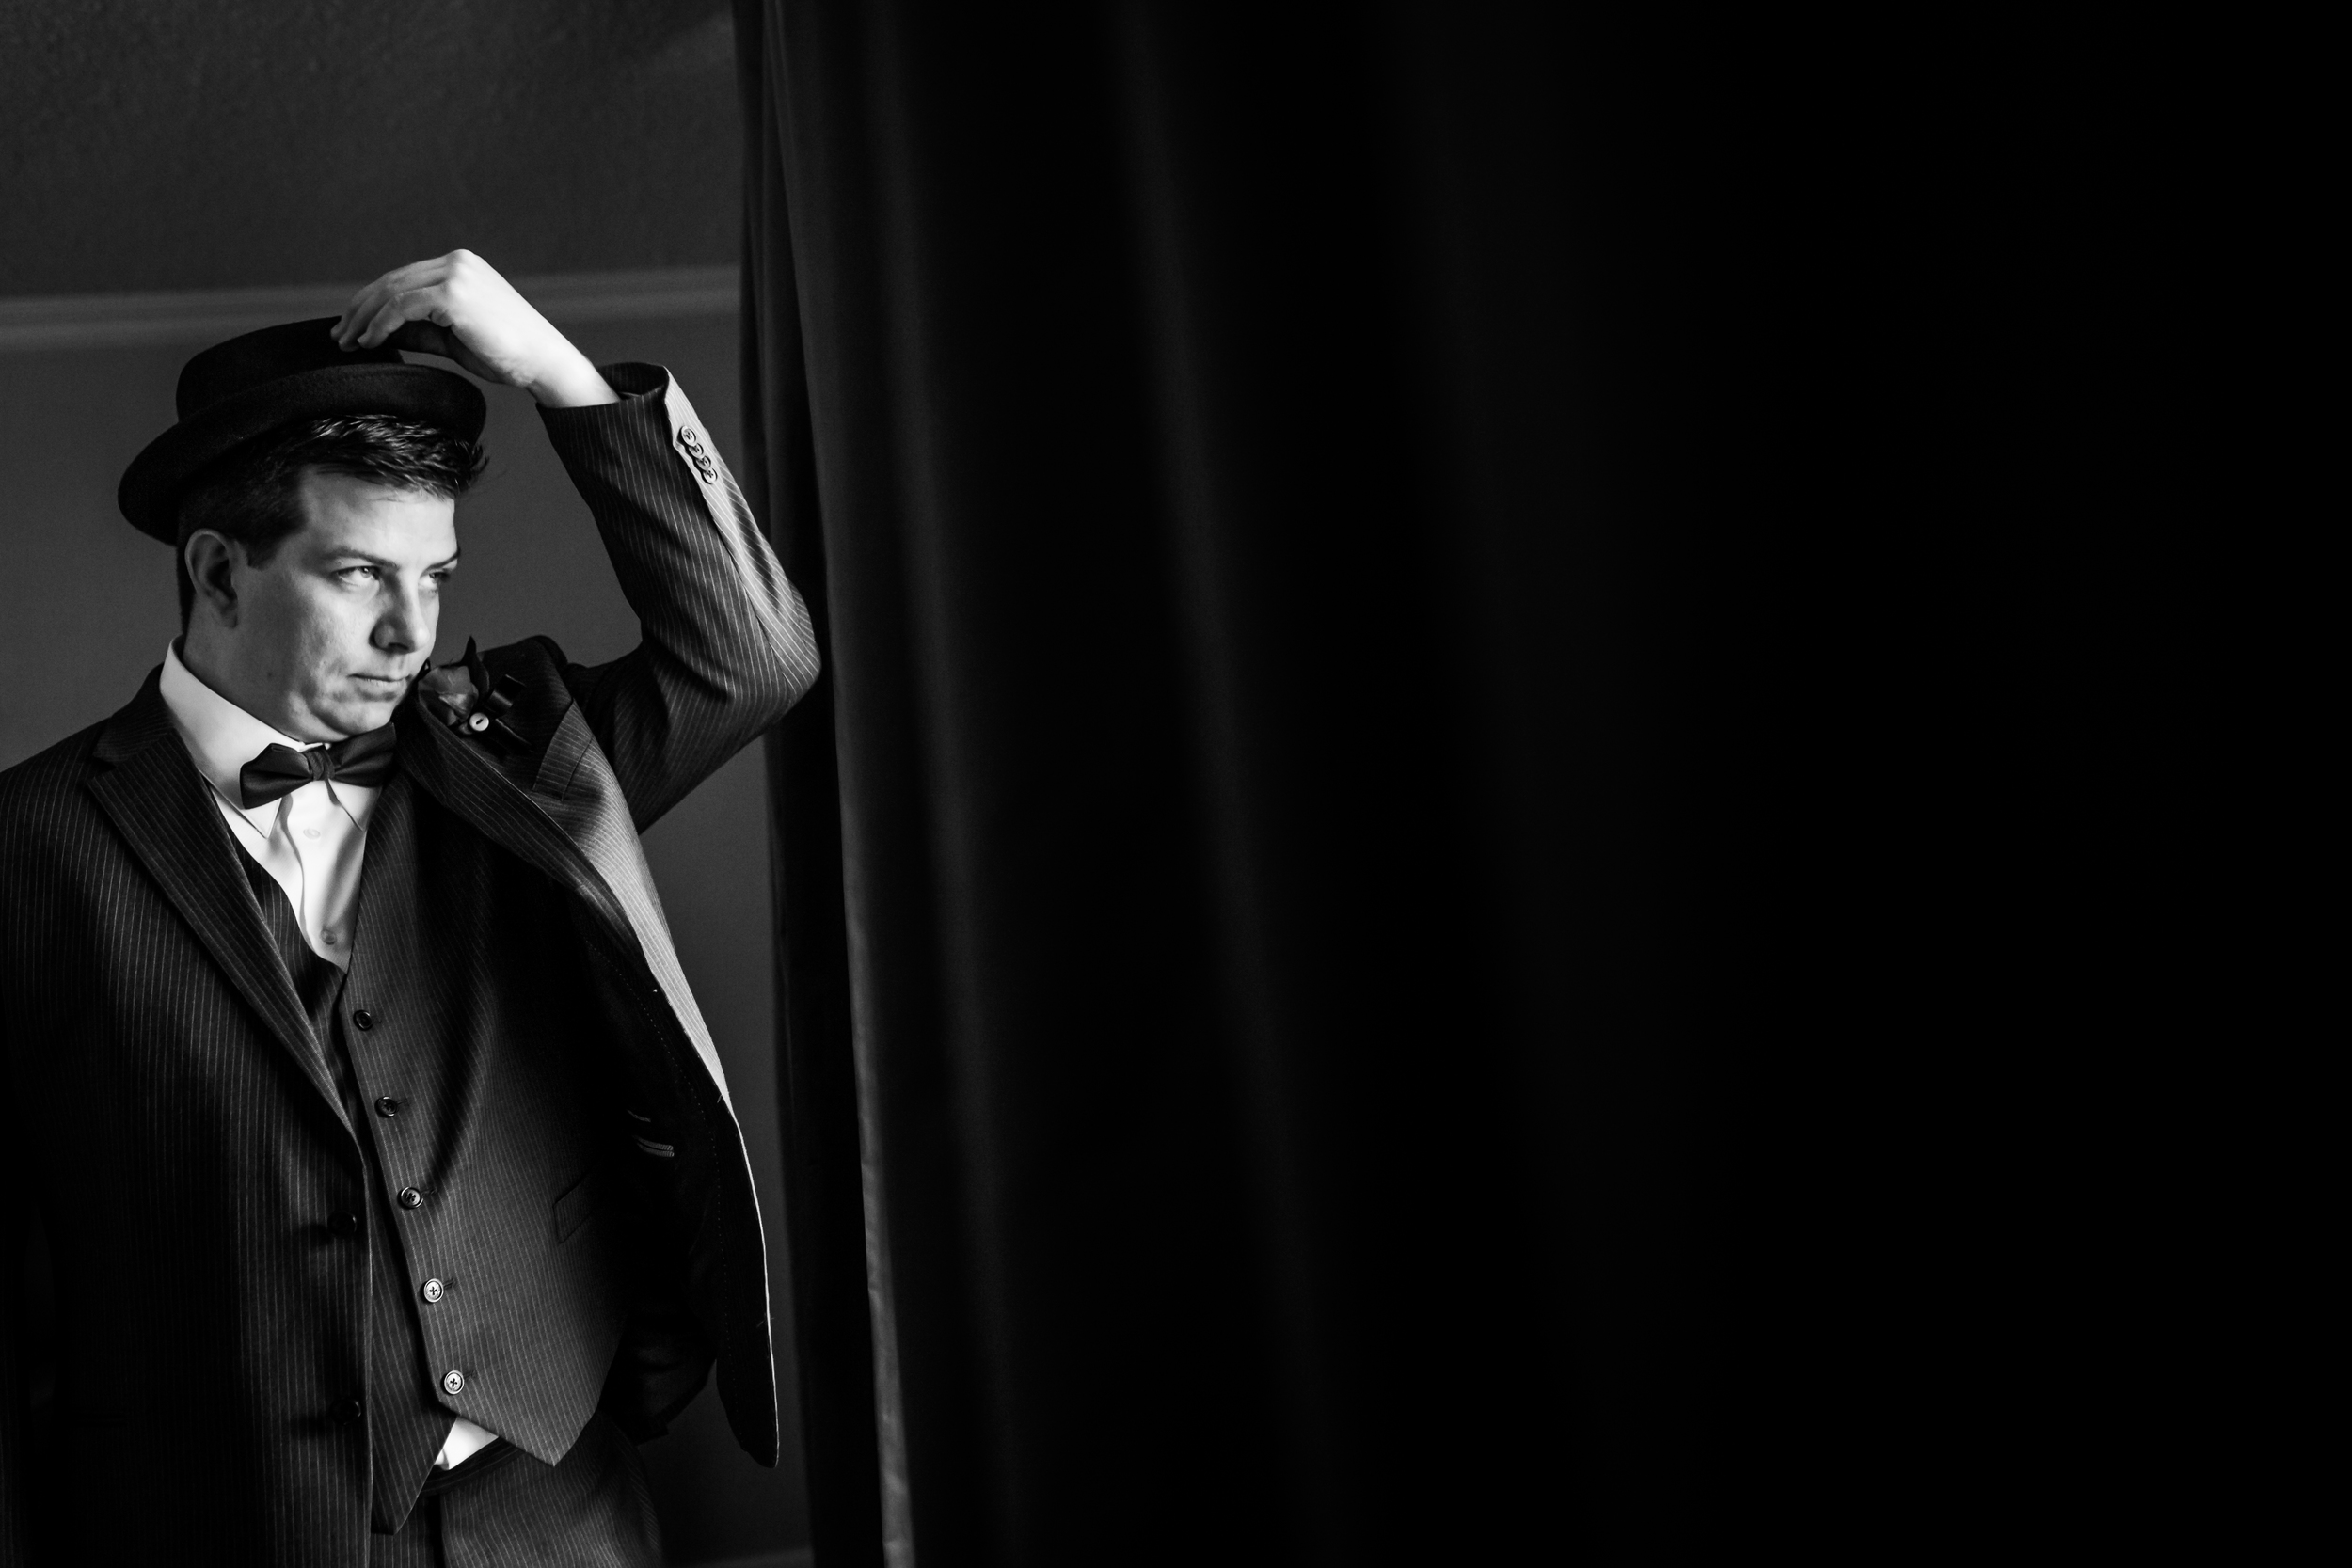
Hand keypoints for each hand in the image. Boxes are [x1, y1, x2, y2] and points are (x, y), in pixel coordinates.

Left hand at [332, 251, 617, 407]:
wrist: (545, 362)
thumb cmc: (509, 354)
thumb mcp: (454, 337)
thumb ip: (420, 329)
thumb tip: (381, 333)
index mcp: (460, 266)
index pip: (402, 279)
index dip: (371, 302)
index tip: (352, 327)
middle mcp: (457, 263)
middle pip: (391, 281)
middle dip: (359, 310)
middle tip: (339, 336)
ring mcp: (456, 275)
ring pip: (391, 292)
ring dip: (363, 318)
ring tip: (349, 343)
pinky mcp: (453, 294)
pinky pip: (402, 306)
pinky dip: (381, 325)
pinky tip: (370, 342)